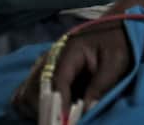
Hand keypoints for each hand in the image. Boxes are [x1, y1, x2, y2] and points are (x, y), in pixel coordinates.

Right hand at [11, 0, 143, 119]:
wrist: (116, 27)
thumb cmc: (118, 42)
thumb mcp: (116, 62)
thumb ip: (101, 85)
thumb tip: (86, 111)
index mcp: (68, 51)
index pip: (56, 81)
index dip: (58, 105)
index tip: (64, 121)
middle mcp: (50, 57)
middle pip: (33, 89)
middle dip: (45, 109)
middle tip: (63, 120)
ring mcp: (44, 64)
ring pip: (25, 92)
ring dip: (37, 108)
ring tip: (58, 117)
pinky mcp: (44, 72)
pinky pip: (26, 91)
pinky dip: (32, 104)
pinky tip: (50, 111)